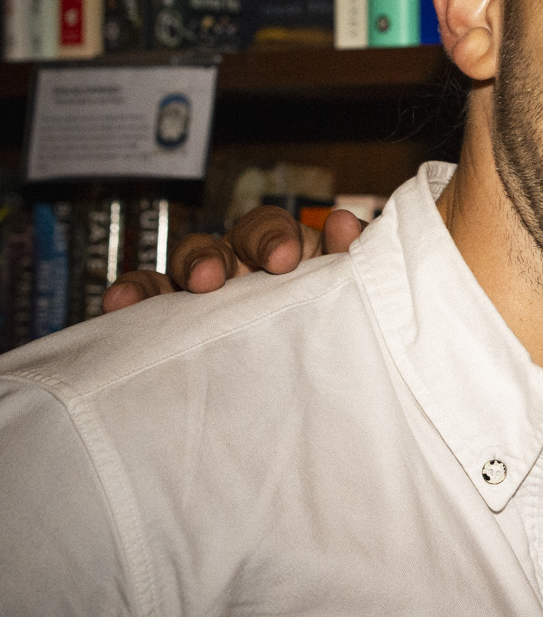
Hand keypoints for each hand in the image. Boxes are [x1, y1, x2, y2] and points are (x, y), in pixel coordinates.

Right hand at [100, 205, 367, 313]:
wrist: (322, 394)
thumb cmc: (331, 329)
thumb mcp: (349, 298)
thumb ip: (350, 260)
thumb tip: (343, 222)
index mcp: (283, 258)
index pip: (269, 229)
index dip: (272, 237)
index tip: (282, 260)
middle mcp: (241, 270)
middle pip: (221, 244)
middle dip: (217, 254)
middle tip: (215, 277)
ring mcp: (205, 296)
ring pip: (184, 266)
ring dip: (183, 269)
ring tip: (188, 285)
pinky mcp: (172, 325)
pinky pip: (146, 302)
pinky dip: (132, 295)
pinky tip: (118, 304)